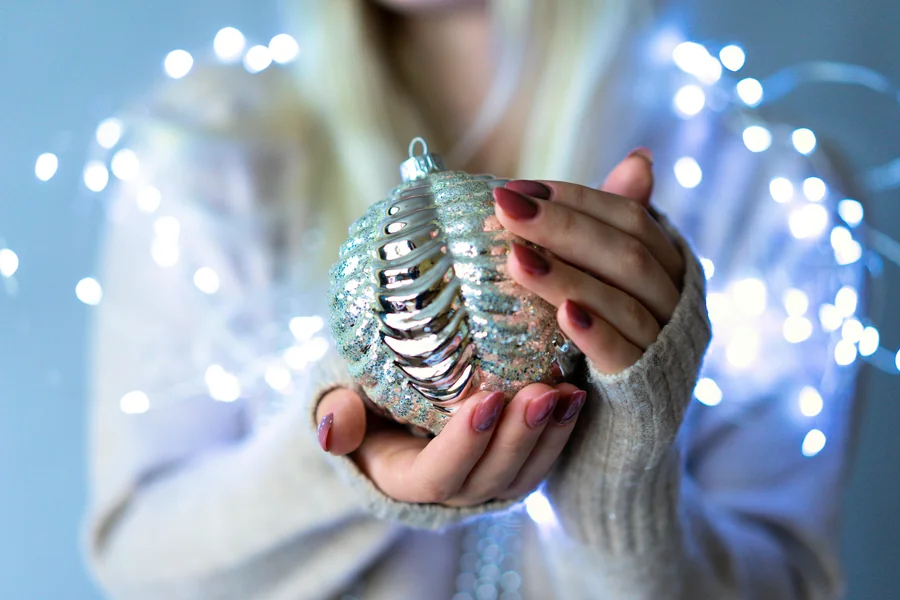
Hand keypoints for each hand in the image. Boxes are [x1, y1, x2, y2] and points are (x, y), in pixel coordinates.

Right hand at [315, 382, 585, 506]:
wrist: (395, 409)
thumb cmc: (368, 400)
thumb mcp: (345, 403)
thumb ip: (339, 416)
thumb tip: (333, 430)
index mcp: (408, 479)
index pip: (439, 473)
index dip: (463, 442)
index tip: (485, 399)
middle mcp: (455, 491)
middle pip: (491, 476)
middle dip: (518, 435)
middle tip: (539, 391)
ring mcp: (488, 482)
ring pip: (524, 472)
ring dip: (549, 434)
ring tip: (565, 393)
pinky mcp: (514, 464)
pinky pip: (542, 458)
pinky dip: (562, 430)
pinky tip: (576, 395)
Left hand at [494, 149, 684, 373]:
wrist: (621, 432)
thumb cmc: (606, 343)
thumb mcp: (609, 283)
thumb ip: (615, 228)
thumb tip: (640, 158)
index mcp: (669, 266)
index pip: (629, 217)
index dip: (575, 199)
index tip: (516, 189)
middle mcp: (677, 300)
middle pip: (627, 252)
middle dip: (563, 226)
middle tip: (504, 208)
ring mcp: (668, 346)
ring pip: (625, 300)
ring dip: (568, 276)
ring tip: (515, 259)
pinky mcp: (648, 390)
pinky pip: (626, 354)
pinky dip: (595, 331)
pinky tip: (561, 313)